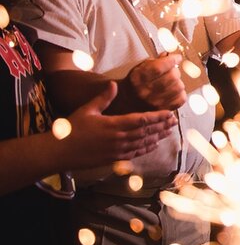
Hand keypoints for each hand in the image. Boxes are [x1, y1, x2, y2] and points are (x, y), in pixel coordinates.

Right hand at [58, 83, 176, 167]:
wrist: (59, 152)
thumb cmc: (71, 129)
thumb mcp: (87, 110)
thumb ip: (103, 98)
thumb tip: (113, 84)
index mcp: (114, 124)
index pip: (142, 119)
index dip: (158, 117)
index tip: (169, 113)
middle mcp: (119, 138)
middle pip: (147, 132)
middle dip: (161, 126)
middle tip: (174, 121)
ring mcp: (117, 151)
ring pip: (143, 143)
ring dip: (157, 137)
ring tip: (169, 131)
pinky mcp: (113, 160)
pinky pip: (135, 154)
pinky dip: (146, 149)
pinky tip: (153, 145)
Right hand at [128, 54, 185, 109]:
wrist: (126, 101)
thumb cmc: (135, 82)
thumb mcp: (140, 67)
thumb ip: (155, 61)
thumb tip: (169, 56)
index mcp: (139, 77)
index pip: (160, 67)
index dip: (172, 60)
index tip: (176, 58)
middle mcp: (146, 90)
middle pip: (172, 76)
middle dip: (175, 71)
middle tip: (171, 71)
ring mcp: (155, 102)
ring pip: (179, 87)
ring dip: (178, 82)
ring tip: (172, 82)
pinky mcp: (163, 109)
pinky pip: (181, 98)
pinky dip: (180, 93)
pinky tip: (174, 91)